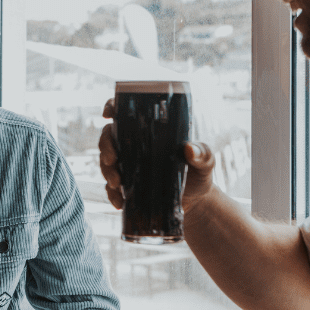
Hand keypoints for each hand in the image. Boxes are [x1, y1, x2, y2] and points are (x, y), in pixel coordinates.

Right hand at [99, 99, 217, 211]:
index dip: (113, 107)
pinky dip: (112, 194)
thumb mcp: (204, 162)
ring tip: (116, 183)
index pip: (127, 113)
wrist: (195, 202)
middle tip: (111, 159)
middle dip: (105, 147)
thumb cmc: (199, 174)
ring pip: (106, 162)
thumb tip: (189, 149)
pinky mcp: (127, 185)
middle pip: (109, 137)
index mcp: (151, 132)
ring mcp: (129, 165)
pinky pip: (111, 187)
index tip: (107, 114)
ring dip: (107, 171)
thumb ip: (202, 154)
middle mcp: (136, 145)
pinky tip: (119, 202)